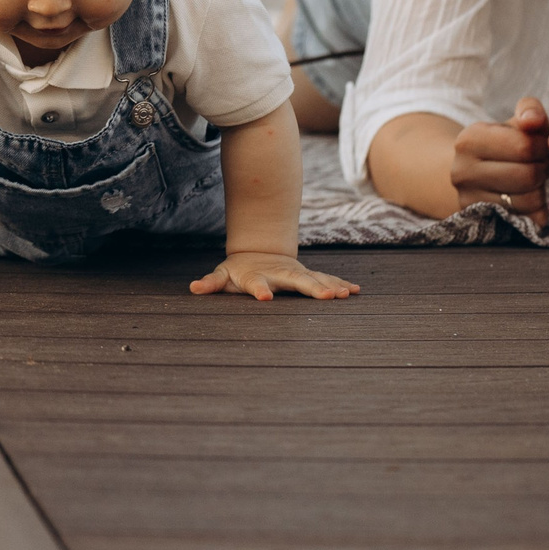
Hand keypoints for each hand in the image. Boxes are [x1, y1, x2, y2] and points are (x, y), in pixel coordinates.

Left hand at [190, 250, 360, 300]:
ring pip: (315, 279)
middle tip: (327, 296)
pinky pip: (326, 280)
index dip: (259, 290)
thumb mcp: (222, 276)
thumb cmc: (238, 270)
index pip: (256, 284)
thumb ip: (211, 283)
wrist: (258, 252)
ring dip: (331, 286)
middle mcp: (279, 274)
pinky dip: (339, 285)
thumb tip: (193, 288)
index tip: (265, 297)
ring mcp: (295, 273)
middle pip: (296, 282)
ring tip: (345, 294)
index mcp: (256, 277)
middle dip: (312, 288)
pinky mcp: (307, 276)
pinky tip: (355, 291)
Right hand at [450, 97, 548, 221]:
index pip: (524, 146)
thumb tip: (533, 119)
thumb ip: (530, 111)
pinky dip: (537, 208)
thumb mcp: (514, 122)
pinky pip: (528, 219)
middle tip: (541, 164)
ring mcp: (469, 200)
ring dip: (541, 189)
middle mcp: (462, 171)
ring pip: (529, 200)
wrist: (468, 172)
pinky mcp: (483, 223)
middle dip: (544, 169)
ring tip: (533, 179)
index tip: (541, 146)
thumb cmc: (501, 144)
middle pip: (528, 175)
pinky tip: (528, 195)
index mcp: (469, 140)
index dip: (543, 146)